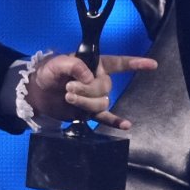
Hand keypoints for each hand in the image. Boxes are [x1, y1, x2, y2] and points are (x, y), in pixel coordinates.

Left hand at [30, 52, 157, 129]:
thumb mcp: (57, 63)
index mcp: (95, 65)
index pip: (119, 63)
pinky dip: (115, 121)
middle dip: (86, 89)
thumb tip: (89, 78)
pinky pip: (106, 117)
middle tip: (68, 88)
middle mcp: (99, 80)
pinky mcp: (89, 112)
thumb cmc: (48, 72)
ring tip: (68, 97)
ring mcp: (95, 97)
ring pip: (102, 103)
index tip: (152, 64)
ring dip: (85, 102)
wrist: (37, 91)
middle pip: (106, 87)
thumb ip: (74, 65)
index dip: (135, 63)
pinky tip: (126, 125)